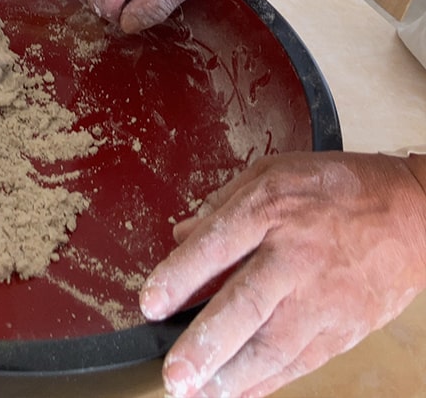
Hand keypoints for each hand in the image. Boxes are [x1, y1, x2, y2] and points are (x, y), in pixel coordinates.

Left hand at [140, 152, 425, 397]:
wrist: (416, 215)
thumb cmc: (338, 189)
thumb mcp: (273, 174)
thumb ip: (222, 206)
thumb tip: (181, 237)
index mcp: (271, 208)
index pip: (216, 244)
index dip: (179, 276)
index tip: (151, 303)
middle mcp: (296, 255)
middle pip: (245, 304)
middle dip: (206, 344)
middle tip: (175, 373)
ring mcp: (323, 297)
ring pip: (274, 345)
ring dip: (232, 376)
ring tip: (197, 393)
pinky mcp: (344, 328)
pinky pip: (300, 362)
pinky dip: (267, 382)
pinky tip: (237, 392)